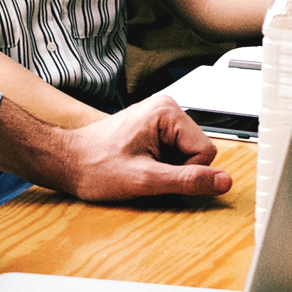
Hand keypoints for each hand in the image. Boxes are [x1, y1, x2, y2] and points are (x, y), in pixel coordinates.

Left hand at [48, 96, 231, 202]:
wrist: (68, 161)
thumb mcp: (145, 180)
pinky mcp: (156, 129)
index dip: (186, 173)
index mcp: (167, 112)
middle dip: (177, 170)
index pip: (206, 152)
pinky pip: (176, 153)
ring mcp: (161, 118)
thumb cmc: (95, 166)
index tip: (157, 174)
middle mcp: (167, 109)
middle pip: (199, 152)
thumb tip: (223, 182)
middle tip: (146, 172)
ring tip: (141, 167)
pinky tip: (141, 164)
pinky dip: (162, 165)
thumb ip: (187, 180)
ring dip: (169, 169)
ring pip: (188, 155)